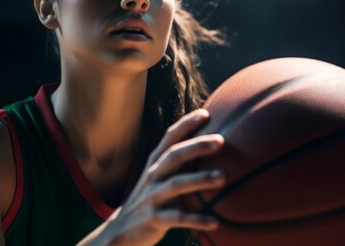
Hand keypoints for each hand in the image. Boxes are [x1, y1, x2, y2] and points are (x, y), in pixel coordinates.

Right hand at [81, 109, 224, 245]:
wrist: (122, 230)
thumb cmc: (151, 198)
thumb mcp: (160, 177)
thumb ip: (179, 164)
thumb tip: (212, 149)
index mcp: (155, 163)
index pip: (170, 138)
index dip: (186, 124)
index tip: (206, 114)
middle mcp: (152, 175)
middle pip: (174, 156)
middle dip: (196, 146)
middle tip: (221, 140)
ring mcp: (151, 196)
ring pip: (176, 184)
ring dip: (199, 179)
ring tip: (223, 178)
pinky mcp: (153, 219)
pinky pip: (177, 218)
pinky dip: (196, 220)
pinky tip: (215, 223)